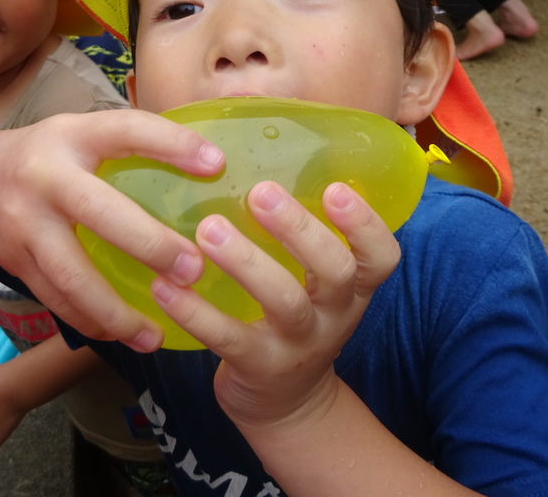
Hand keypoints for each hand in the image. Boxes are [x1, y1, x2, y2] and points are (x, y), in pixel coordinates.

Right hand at [0, 111, 223, 349]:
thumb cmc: (50, 156)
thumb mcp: (83, 134)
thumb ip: (133, 144)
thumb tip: (214, 161)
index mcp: (74, 136)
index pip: (126, 130)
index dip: (171, 144)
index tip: (216, 164)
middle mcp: (46, 176)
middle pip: (99, 212)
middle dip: (148, 244)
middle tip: (193, 270)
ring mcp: (25, 222)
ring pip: (71, 274)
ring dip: (115, 310)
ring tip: (155, 335)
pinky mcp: (14, 262)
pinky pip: (55, 299)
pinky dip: (89, 321)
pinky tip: (122, 335)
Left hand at [152, 181, 399, 430]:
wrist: (286, 402)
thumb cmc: (293, 315)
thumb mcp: (314, 281)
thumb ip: (300, 232)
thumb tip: (256, 146)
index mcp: (353, 285)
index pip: (382, 254)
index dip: (366, 222)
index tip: (337, 187)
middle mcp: (336, 313)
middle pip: (335, 270)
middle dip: (300, 229)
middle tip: (260, 192)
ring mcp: (300, 344)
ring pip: (284, 301)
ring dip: (246, 261)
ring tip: (208, 229)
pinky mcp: (260, 367)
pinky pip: (229, 338)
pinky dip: (196, 311)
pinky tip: (164, 286)